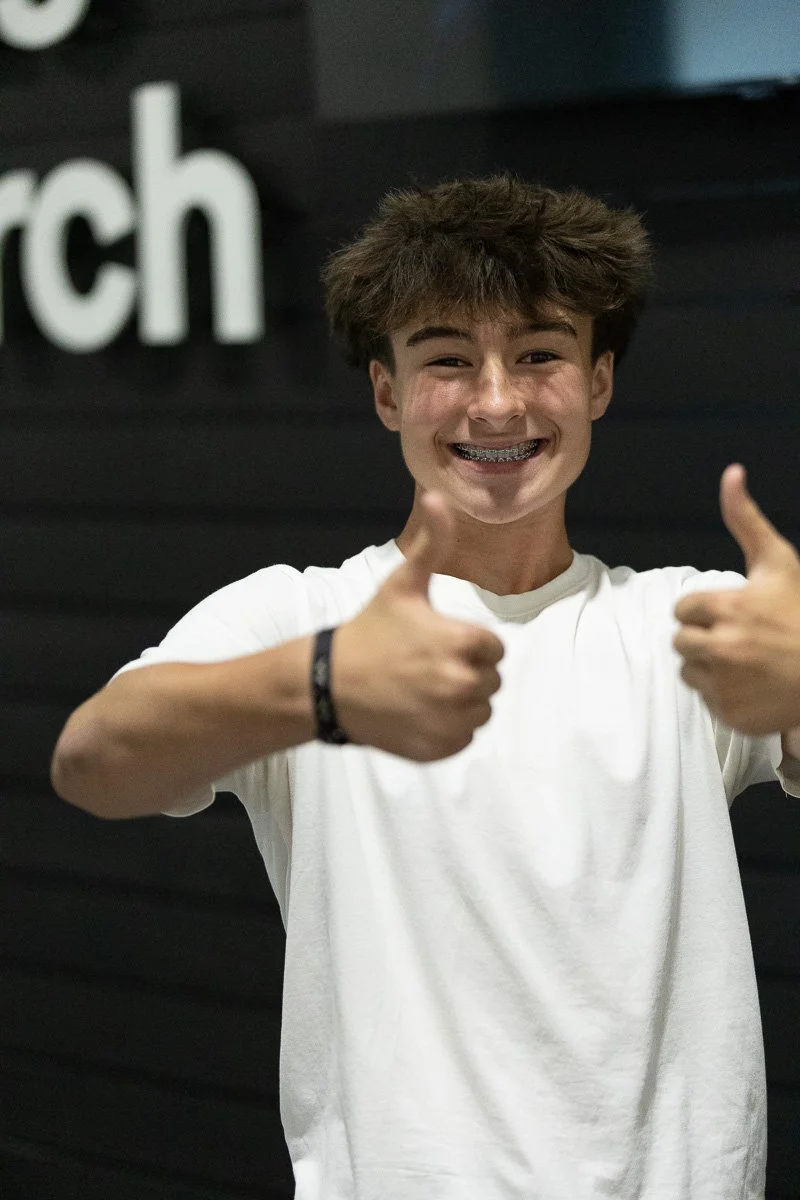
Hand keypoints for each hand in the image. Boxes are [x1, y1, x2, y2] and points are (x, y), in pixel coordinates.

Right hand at [333, 491, 504, 760]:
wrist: (329, 685)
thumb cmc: (369, 631)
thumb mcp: (402, 585)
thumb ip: (431, 544)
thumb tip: (439, 496)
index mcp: (464, 644)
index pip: (494, 649)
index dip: (468, 644)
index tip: (435, 642)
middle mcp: (463, 685)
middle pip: (489, 681)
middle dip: (465, 672)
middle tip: (424, 666)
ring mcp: (451, 721)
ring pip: (479, 712)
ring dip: (459, 703)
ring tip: (421, 689)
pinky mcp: (440, 749)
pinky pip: (463, 739)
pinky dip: (445, 730)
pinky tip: (416, 714)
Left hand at [673, 464, 799, 734]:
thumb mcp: (778, 561)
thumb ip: (746, 519)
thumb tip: (731, 473)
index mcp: (726, 608)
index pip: (683, 609)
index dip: (705, 610)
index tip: (732, 613)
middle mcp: (721, 646)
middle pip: (680, 641)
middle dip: (703, 637)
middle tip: (739, 638)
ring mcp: (724, 683)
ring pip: (689, 671)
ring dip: (709, 666)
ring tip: (744, 661)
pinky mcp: (729, 713)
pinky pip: (706, 700)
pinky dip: (723, 694)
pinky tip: (750, 684)